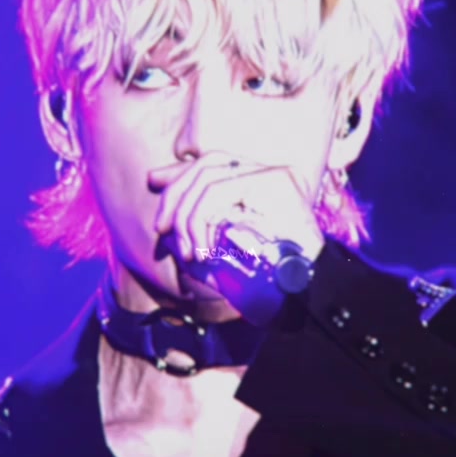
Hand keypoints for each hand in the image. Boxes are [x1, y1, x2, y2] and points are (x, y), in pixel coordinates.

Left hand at [149, 151, 324, 264]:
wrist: (302, 292)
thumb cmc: (264, 278)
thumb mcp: (220, 248)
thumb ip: (197, 226)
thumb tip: (166, 210)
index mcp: (256, 184)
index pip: (211, 163)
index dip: (179, 172)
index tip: (153, 181)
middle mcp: (267, 173)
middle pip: (207, 165)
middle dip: (176, 195)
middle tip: (162, 228)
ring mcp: (274, 174)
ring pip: (209, 178)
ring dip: (188, 216)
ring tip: (188, 251)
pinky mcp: (276, 180)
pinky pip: (221, 190)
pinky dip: (201, 219)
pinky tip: (202, 248)